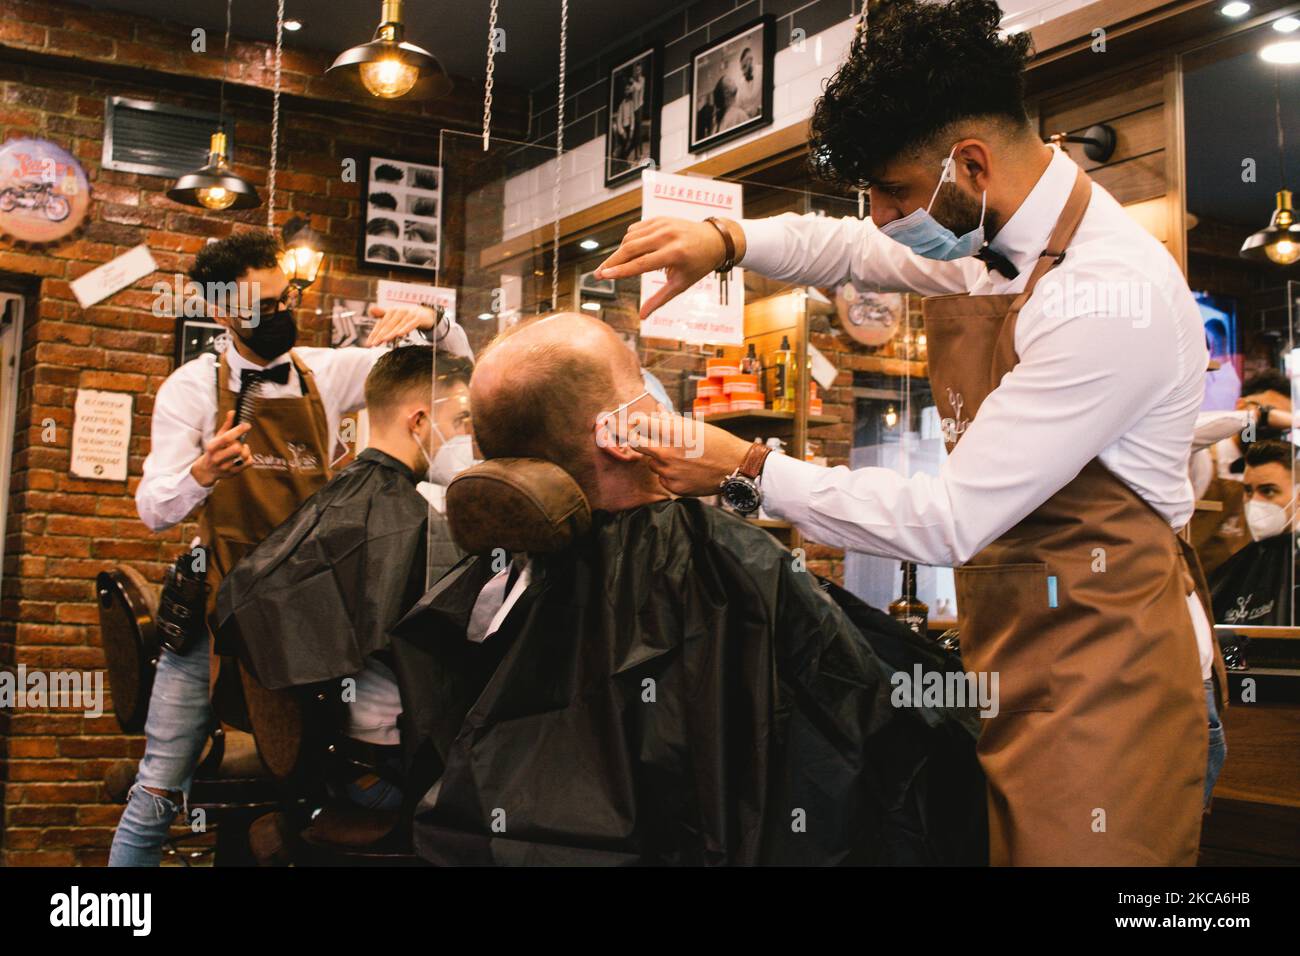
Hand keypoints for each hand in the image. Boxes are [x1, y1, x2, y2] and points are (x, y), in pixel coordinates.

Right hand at [191, 410, 251, 486]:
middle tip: (238, 442)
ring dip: (245, 450)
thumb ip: (227, 425)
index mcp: (212, 446)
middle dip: (240, 443)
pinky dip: (249, 457)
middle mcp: (217, 458)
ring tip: (241, 449)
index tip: (247, 425)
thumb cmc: (215, 450)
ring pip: (243, 455)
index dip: (238, 430)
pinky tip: (243, 456)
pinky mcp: (233, 473)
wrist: (207, 470)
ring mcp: (225, 467)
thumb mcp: (217, 438)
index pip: (227, 437)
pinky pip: (248, 463)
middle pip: (236, 448)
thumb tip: (233, 412)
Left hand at [365, 304, 441, 345]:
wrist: (426, 313)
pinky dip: (405, 329)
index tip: (368, 343)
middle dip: (380, 335)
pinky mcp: (418, 318)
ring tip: (383, 340)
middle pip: (388, 325)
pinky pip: (411, 324)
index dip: (374, 333)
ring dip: (390, 333)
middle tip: (373, 344)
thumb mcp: (395, 315)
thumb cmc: (407, 316)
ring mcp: (409, 314)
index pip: (381, 324)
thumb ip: (382, 314)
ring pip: (398, 325)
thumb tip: (370, 310)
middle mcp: (399, 311)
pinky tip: (399, 334)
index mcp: (392, 311)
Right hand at [594, 216, 744, 319]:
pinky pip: (635, 230)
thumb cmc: (698, 265)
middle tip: (597, 274)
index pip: (640, 264)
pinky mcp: (659, 218)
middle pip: (630, 249)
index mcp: (675, 254)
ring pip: (630, 238)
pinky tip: (628, 252)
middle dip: (611, 262)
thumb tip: (642, 317)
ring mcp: (662, 224)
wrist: (713, 240)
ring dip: (619, 253)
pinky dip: (628, 241)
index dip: (619, 271)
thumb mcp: (681, 284)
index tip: (602, 276)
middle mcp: (667, 236)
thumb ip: (659, 299)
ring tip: (614, 267)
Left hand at [620, 410, 754, 495]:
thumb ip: (671, 420)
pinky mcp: (674, 487)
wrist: (736, 467)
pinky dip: (669, 474)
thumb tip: (656, 411)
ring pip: (651, 463)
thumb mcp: (695, 426)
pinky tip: (686, 470)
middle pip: (634, 444)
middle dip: (638, 439)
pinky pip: (662, 478)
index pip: (639, 423)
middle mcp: (666, 453)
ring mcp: (669, 472)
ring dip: (659, 459)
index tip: (640, 423)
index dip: (638, 422)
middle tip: (648, 439)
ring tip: (680, 457)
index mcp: (671, 433)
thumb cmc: (717, 442)